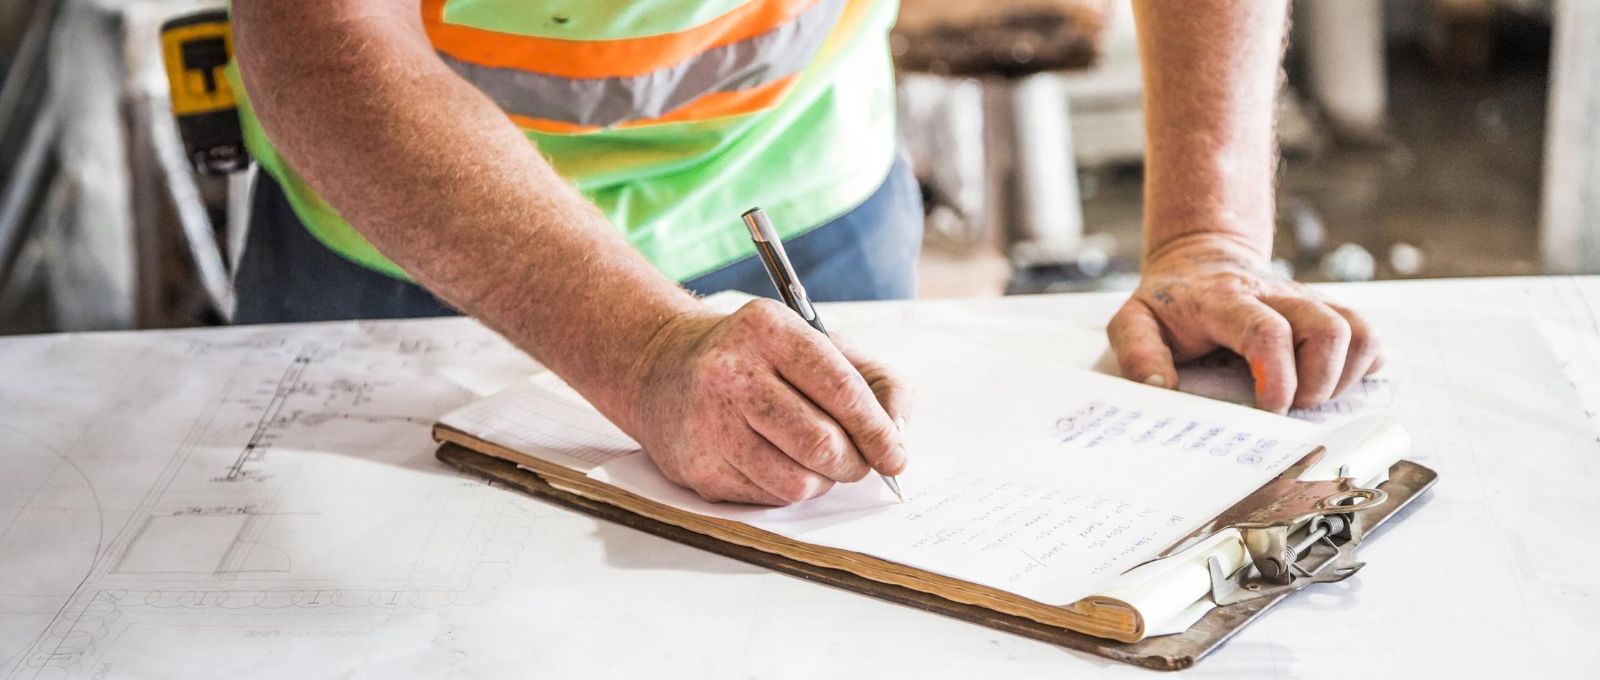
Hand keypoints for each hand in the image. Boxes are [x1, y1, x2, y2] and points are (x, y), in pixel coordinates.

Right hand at [631, 299, 910, 504]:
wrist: (665, 368)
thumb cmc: (759, 359)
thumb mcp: (818, 344)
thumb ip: (875, 380)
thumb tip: (898, 433)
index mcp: (769, 329)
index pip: (841, 390)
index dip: (878, 431)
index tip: (895, 454)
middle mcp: (731, 372)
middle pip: (821, 443)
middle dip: (855, 463)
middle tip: (860, 463)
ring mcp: (709, 422)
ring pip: (798, 482)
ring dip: (823, 481)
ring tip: (816, 460)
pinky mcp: (698, 466)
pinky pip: (768, 498)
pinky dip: (788, 488)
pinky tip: (775, 461)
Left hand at [1107, 234, 1382, 412]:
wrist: (1201, 258)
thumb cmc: (1170, 301)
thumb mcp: (1133, 320)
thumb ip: (1138, 353)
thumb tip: (1160, 388)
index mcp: (1226, 301)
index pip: (1267, 332)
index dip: (1278, 377)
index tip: (1270, 410)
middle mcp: (1277, 296)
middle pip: (1328, 329)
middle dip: (1318, 383)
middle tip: (1290, 408)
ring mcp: (1307, 301)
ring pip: (1359, 331)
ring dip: (1343, 377)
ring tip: (1310, 397)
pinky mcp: (1327, 311)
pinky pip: (1368, 336)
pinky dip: (1361, 366)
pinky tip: (1328, 382)